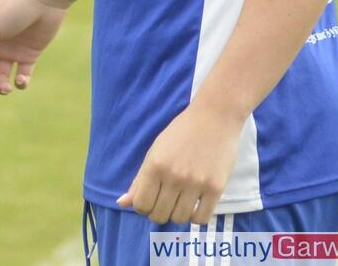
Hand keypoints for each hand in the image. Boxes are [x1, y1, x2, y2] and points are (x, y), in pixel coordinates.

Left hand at [117, 101, 242, 223]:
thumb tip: (122, 203)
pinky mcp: (216, 188)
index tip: (150, 200)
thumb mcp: (154, 152)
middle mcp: (173, 176)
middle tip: (165, 202)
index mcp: (154, 166)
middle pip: (159, 215)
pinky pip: (201, 219)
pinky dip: (195, 218)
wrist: (213, 118)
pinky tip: (195, 206)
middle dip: (158, 213)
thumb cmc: (181, 133)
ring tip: (180, 203)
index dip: (142, 208)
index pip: (140, 205)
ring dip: (177, 215)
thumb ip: (139, 180)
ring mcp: (195, 183)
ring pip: (179, 219)